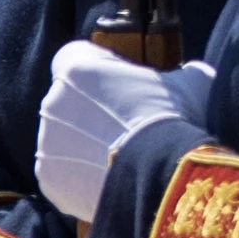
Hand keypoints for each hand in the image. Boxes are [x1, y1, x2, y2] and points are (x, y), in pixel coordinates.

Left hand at [40, 38, 206, 222]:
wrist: (163, 175)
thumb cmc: (175, 120)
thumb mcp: (190, 83)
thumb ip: (181, 73)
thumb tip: (192, 74)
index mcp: (77, 69)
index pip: (76, 57)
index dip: (99, 69)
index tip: (121, 84)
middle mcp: (52, 103)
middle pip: (67, 100)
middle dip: (91, 110)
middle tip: (126, 126)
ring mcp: (46, 143)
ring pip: (62, 139)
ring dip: (85, 144)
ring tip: (122, 157)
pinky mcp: (49, 179)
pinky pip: (62, 173)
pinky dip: (81, 176)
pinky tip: (111, 180)